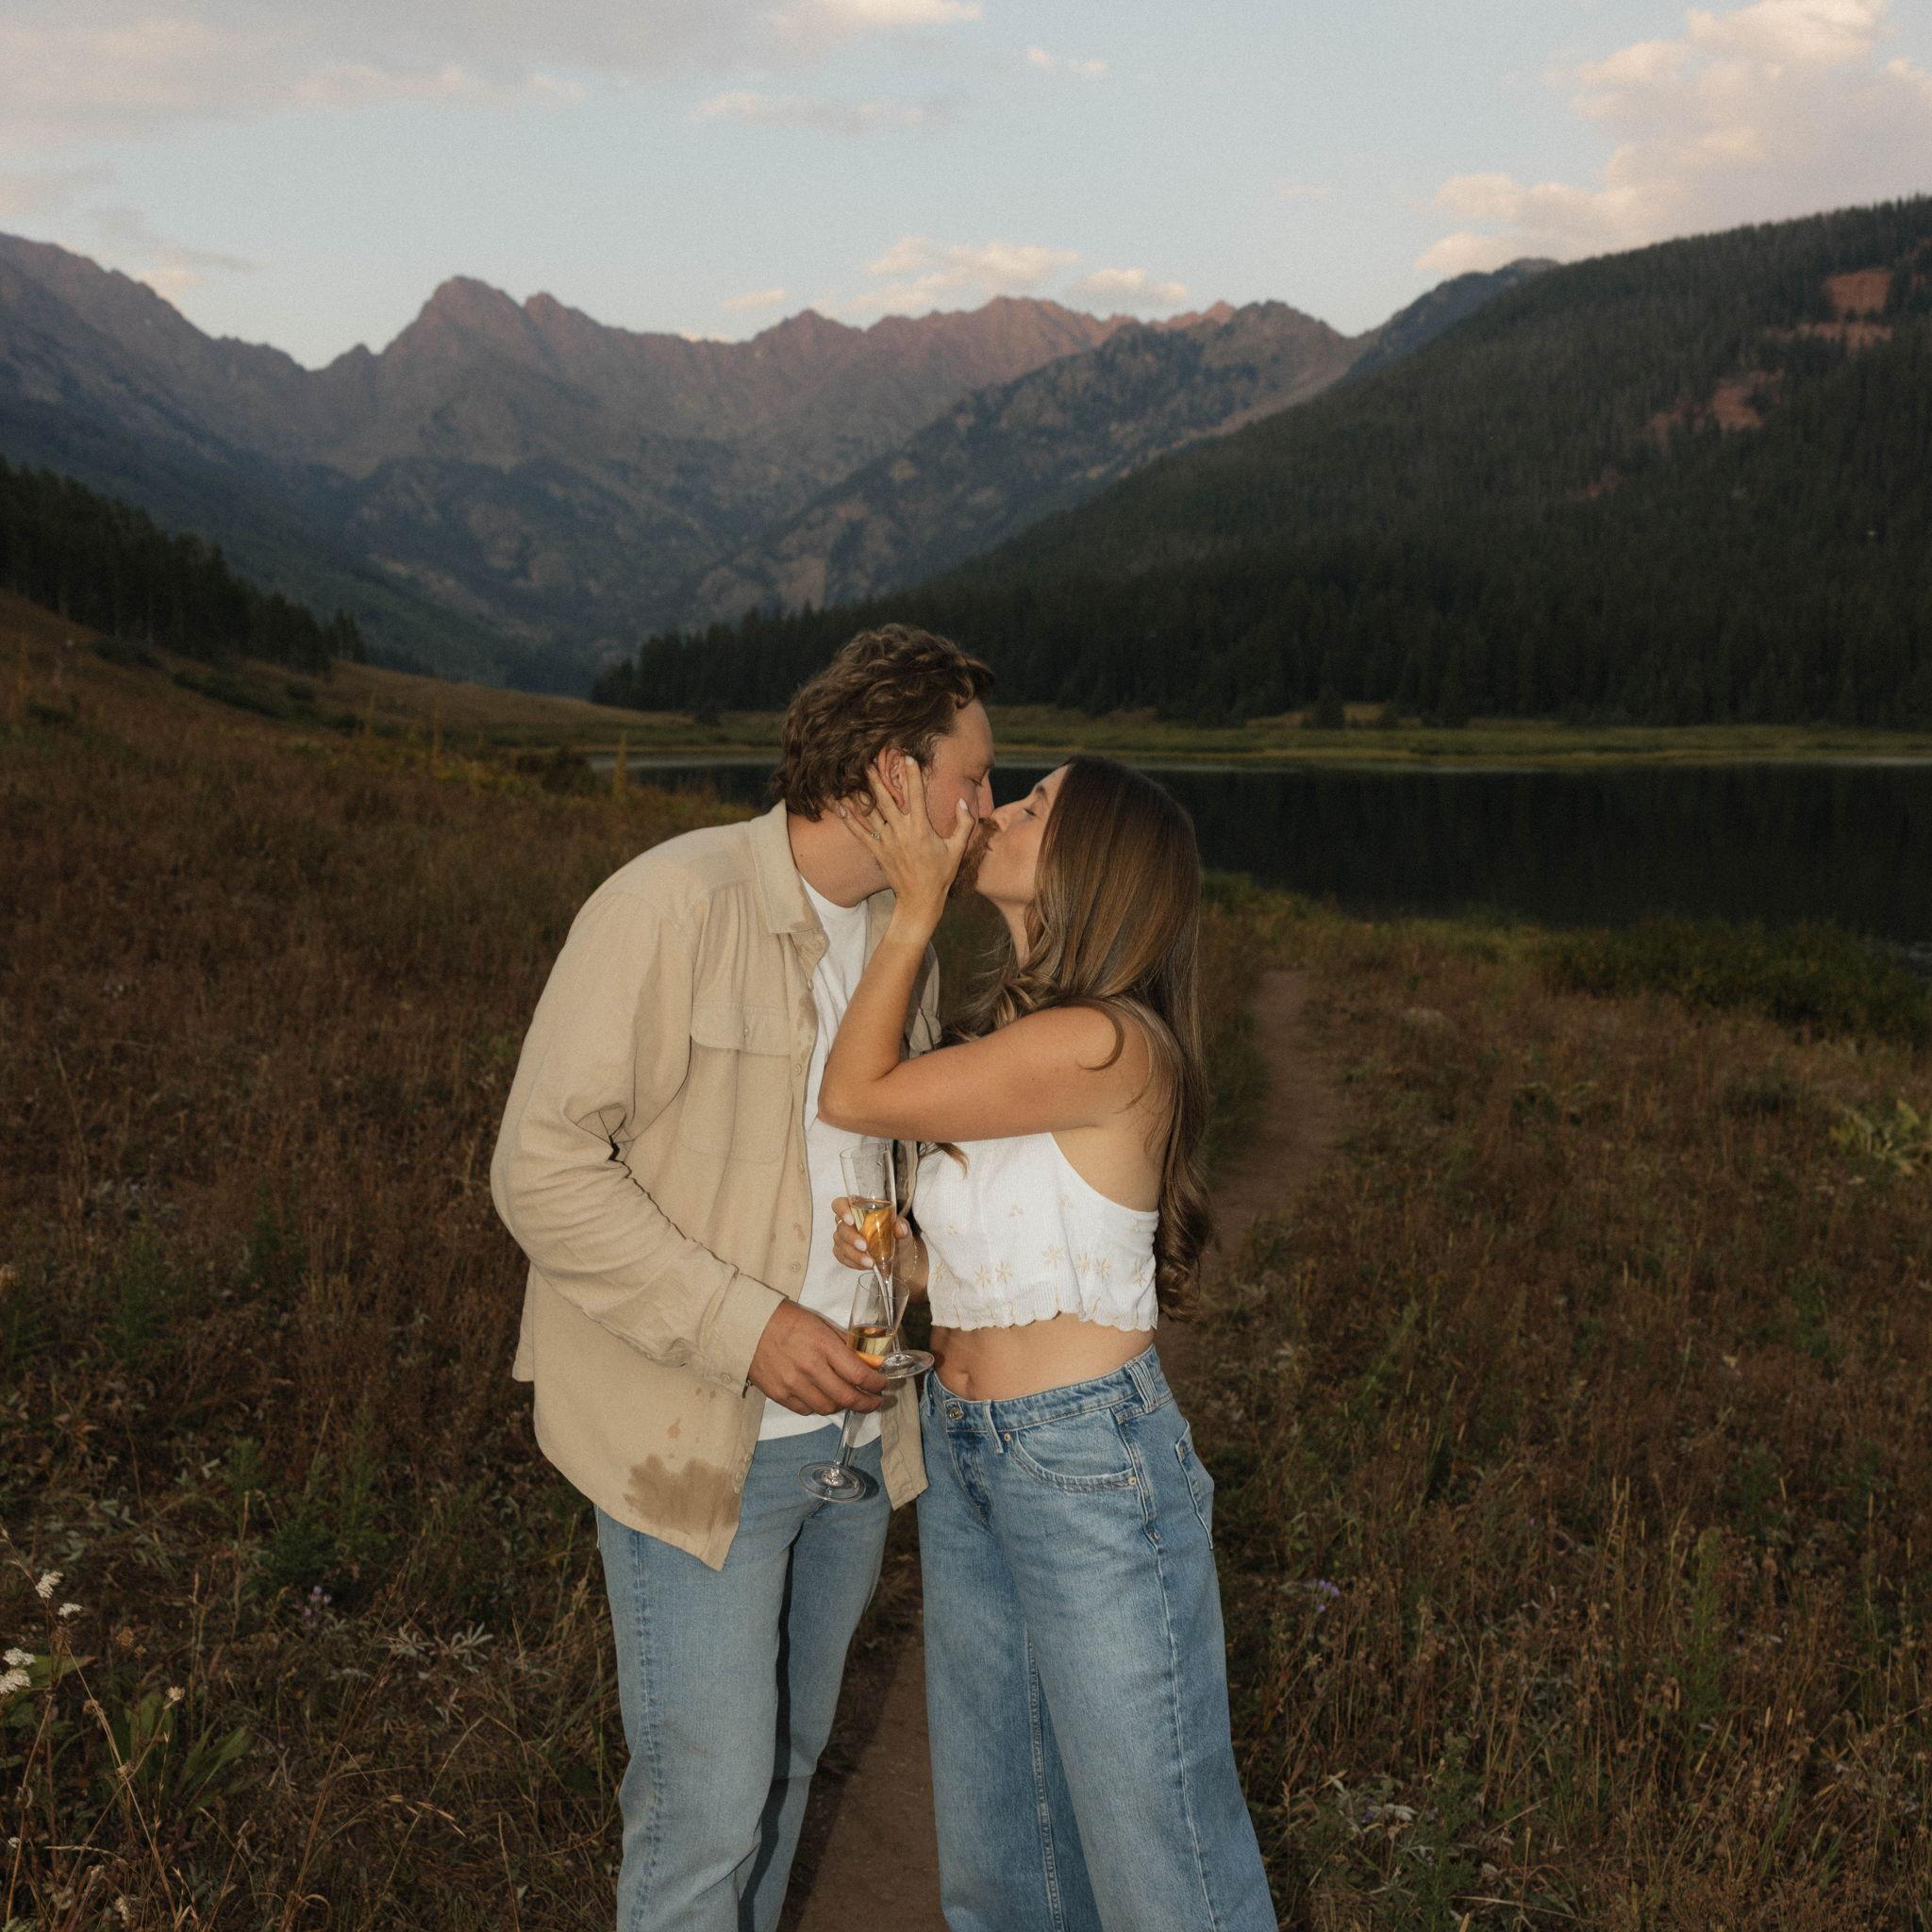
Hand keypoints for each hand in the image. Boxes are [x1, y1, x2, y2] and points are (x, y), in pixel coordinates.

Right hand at [748, 1300, 888, 1416]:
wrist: (748, 1326)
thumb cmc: (787, 1320)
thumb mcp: (821, 1323)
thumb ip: (845, 1343)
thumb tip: (868, 1360)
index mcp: (823, 1346)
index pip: (859, 1374)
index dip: (876, 1384)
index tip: (883, 1385)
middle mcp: (810, 1368)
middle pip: (847, 1397)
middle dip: (867, 1403)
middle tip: (875, 1401)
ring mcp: (793, 1384)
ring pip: (828, 1408)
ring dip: (843, 1406)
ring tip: (849, 1399)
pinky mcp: (779, 1395)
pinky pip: (807, 1410)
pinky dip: (819, 1407)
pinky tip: (824, 1398)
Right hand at [831, 1195, 910, 1270]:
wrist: (900, 1256)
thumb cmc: (897, 1236)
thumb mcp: (903, 1228)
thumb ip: (901, 1225)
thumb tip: (900, 1228)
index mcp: (860, 1208)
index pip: (841, 1203)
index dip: (842, 1210)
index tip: (851, 1220)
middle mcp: (849, 1221)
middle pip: (841, 1226)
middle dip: (851, 1238)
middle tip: (865, 1246)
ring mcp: (844, 1237)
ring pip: (840, 1244)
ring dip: (854, 1254)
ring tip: (870, 1262)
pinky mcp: (844, 1252)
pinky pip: (842, 1257)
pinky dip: (853, 1262)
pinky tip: (864, 1265)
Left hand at [838, 755, 973, 929]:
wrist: (920, 899)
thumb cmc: (941, 874)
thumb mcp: (957, 849)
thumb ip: (963, 824)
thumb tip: (962, 802)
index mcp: (921, 829)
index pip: (916, 796)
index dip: (912, 776)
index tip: (908, 758)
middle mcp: (901, 832)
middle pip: (886, 800)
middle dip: (877, 780)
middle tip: (868, 762)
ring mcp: (887, 841)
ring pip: (870, 813)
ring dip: (861, 795)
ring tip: (851, 779)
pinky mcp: (877, 851)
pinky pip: (860, 833)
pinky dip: (850, 820)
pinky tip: (841, 807)